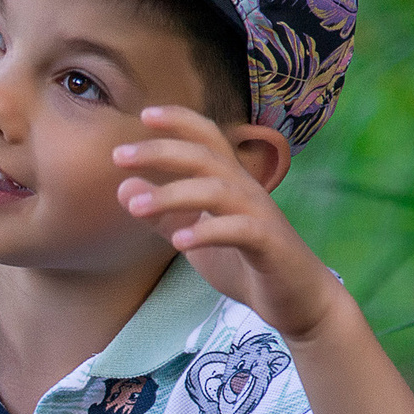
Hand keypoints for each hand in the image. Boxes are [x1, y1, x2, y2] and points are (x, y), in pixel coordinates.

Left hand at [113, 106, 346, 342]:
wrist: (295, 299)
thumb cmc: (242, 262)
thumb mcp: (192, 236)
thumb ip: (162, 214)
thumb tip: (124, 186)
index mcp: (229, 182)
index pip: (207, 138)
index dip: (180, 120)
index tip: (144, 113)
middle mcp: (246, 190)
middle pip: (205, 156)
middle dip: (161, 151)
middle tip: (118, 156)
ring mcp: (260, 215)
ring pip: (217, 191)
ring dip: (173, 195)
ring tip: (136, 208)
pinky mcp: (270, 244)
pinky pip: (240, 230)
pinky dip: (208, 233)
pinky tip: (179, 242)